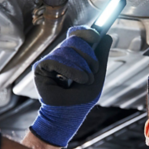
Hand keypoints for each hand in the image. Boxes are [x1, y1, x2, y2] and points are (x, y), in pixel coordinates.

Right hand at [30, 26, 111, 146]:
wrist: (67, 116)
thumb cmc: (81, 100)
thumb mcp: (97, 77)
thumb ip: (101, 57)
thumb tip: (108, 35)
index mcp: (72, 57)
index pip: (77, 36)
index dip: (86, 32)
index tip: (96, 36)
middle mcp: (60, 56)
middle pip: (74, 40)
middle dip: (88, 54)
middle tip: (94, 70)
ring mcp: (50, 60)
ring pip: (67, 50)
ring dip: (81, 66)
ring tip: (85, 80)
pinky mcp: (40, 67)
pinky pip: (56, 59)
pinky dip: (70, 70)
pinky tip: (75, 81)